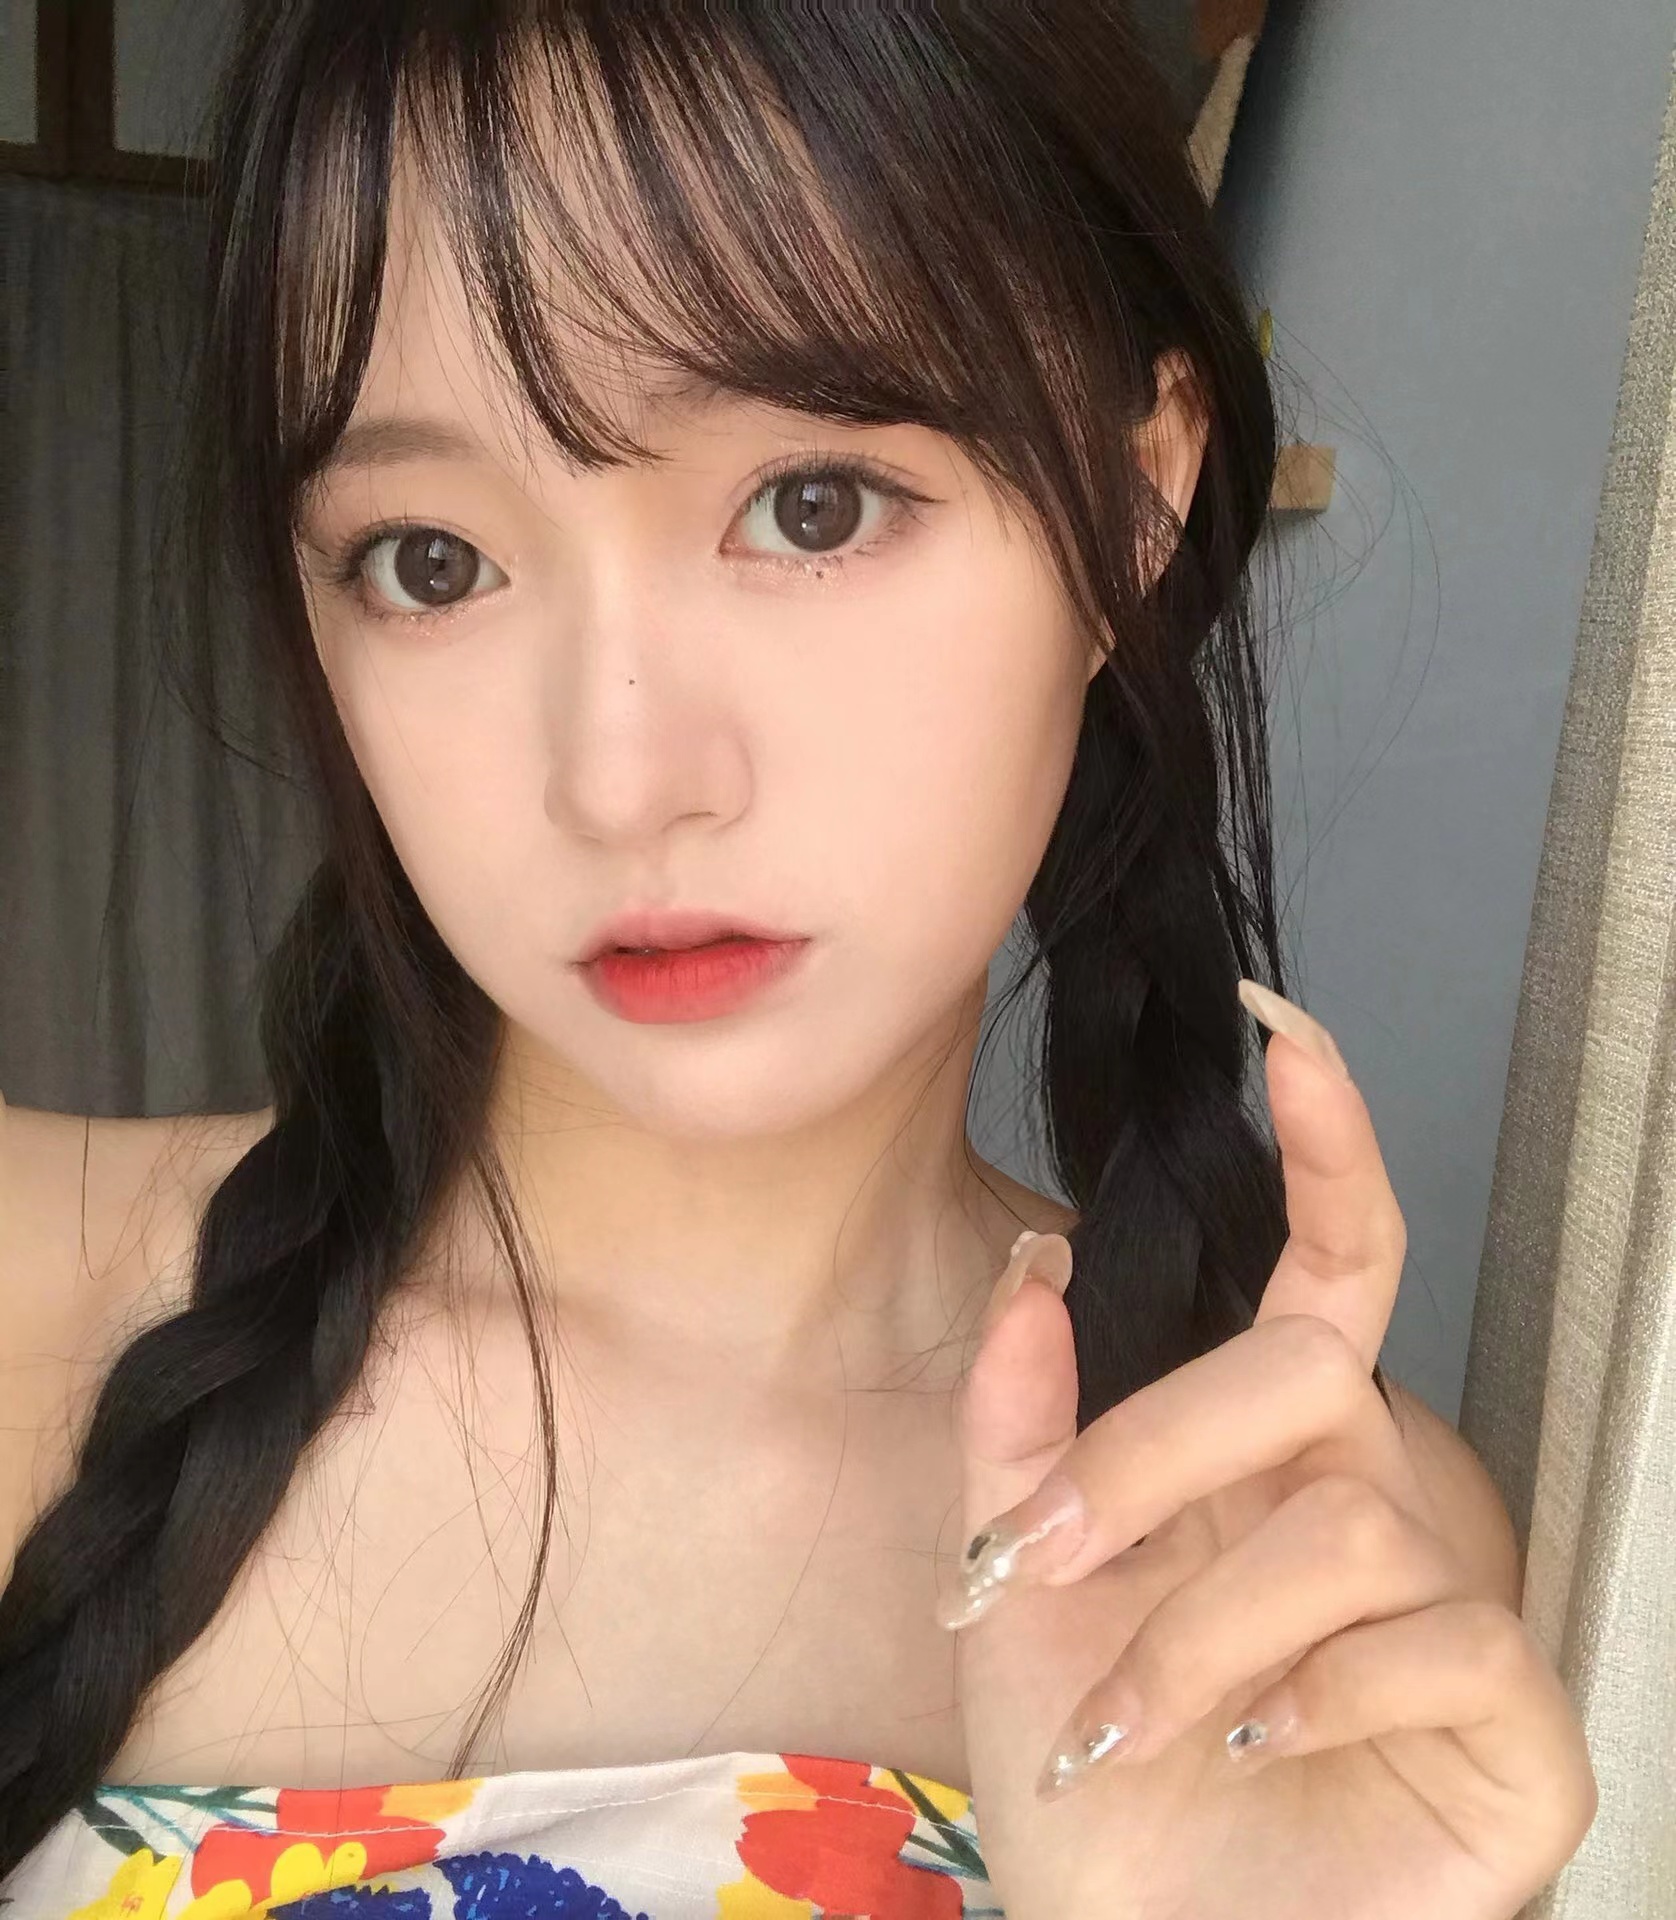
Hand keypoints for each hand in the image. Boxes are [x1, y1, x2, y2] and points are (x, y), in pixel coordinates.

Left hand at [942, 982, 1596, 1919]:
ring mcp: (1456, 1615)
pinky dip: (1320, 1688)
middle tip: (1041, 1554)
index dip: (1326, 1147)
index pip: (1330, 1272)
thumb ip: (1020, 1423)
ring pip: (1346, 1516)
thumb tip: (1036, 1263)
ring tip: (1123, 1718)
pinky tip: (1261, 1741)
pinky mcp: (1514, 1729)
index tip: (1286, 1034)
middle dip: (1149, 1455)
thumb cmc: (1086, 1770)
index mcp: (1268, 1457)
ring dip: (1191, 1621)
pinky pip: (1446, 1641)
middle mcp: (1373, 1505)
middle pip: (1308, 1371)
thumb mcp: (1015, 1580)